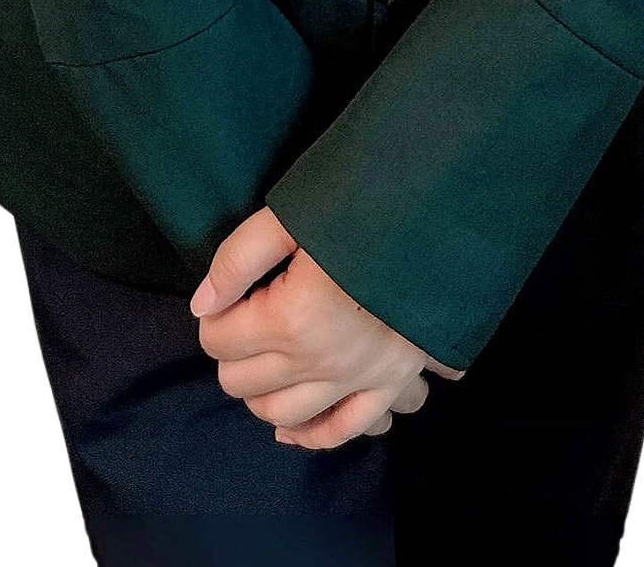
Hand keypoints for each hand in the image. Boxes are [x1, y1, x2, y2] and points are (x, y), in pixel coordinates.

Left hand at [190, 207, 465, 448]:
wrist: (439, 223)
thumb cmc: (363, 208)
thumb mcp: (292, 215)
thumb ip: (239, 258)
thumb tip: (203, 304)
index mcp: (292, 317)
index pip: (219, 338)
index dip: (214, 316)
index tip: (227, 296)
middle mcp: (319, 360)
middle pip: (243, 382)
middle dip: (230, 354)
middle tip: (243, 322)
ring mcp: (355, 379)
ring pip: (283, 415)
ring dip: (261, 395)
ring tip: (262, 364)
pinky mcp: (387, 384)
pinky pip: (343, 430)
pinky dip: (313, 435)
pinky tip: (291, 427)